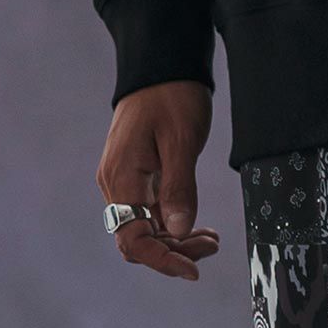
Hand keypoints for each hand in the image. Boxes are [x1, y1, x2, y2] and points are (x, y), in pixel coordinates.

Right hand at [95, 80, 220, 280]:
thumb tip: (178, 230)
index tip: (192, 269)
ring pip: (146, 224)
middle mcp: (116, 182)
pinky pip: (149, 207)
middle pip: (139, 236)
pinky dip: (172, 219)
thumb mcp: (181, 139)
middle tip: (211, 247)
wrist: (163, 58)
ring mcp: (124, 176)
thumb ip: (179, 187)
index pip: (134, 239)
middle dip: (174, 250)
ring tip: (210, 239)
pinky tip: (196, 223)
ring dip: (176, 237)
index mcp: (122, 177)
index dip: (162, 259)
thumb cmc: (172, 93)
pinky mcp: (136, 170)